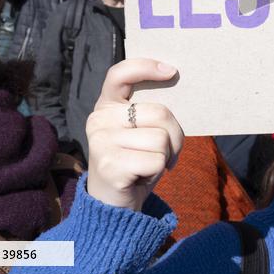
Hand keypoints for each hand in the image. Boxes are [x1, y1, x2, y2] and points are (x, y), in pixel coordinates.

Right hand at [85, 59, 183, 211]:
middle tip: (165, 152)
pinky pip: (157, 159)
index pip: (120, 74)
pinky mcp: (110, 164)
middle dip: (174, 135)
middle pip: (159, 112)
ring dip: (166, 155)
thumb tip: (174, 81)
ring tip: (148, 165)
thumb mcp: (141, 131)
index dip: (146, 67)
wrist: (115, 206)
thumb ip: (149, 111)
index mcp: (106, 106)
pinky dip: (159, 170)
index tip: (171, 71)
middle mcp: (98, 120)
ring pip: (161, 138)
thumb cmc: (135, 162)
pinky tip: (142, 177)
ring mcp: (101, 142)